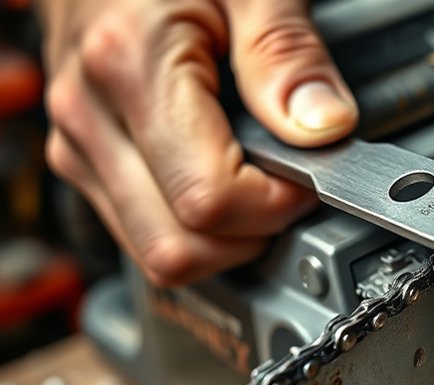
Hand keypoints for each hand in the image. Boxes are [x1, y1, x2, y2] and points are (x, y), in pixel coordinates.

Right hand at [40, 0, 356, 284]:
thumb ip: (287, 53)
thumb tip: (324, 128)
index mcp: (131, 65)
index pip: (211, 199)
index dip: (277, 201)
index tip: (311, 171)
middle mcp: (90, 115)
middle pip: (178, 248)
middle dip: (252, 234)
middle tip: (289, 182)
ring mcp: (79, 143)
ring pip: (157, 252)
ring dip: (223, 238)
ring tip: (258, 176)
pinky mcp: (84, 157)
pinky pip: (144, 229)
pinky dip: (195, 226)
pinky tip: (225, 176)